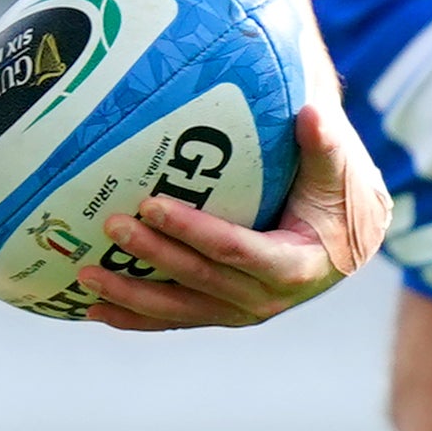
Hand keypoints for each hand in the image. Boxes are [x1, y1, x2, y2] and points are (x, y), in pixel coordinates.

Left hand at [83, 98, 386, 331]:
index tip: (153, 205)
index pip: (235, 250)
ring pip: (179, 309)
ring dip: (131, 296)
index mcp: (294, 266)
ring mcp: (240, 312)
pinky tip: (93, 308)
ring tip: (85, 275)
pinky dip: (134, 317)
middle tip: (111, 224)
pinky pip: (173, 319)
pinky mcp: (221, 314)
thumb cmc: (337, 198)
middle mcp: (264, 299)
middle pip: (199, 279)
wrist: (346, 245)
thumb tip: (314, 112)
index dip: (192, 231)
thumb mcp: (337, 173)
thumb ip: (324, 145)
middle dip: (152, 256)